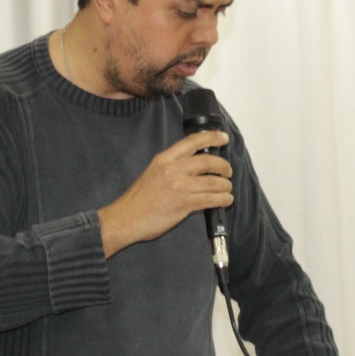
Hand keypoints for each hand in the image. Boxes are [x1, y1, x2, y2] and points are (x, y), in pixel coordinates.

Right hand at [98, 131, 232, 257]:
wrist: (126, 218)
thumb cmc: (138, 199)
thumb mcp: (152, 173)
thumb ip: (171, 167)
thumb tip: (193, 167)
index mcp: (164, 159)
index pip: (192, 142)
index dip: (211, 137)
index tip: (223, 137)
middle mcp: (173, 169)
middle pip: (208, 161)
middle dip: (223, 166)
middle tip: (228, 171)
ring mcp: (179, 187)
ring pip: (213, 182)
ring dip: (225, 186)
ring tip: (227, 189)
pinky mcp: (184, 204)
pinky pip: (211, 199)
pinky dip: (222, 199)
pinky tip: (226, 200)